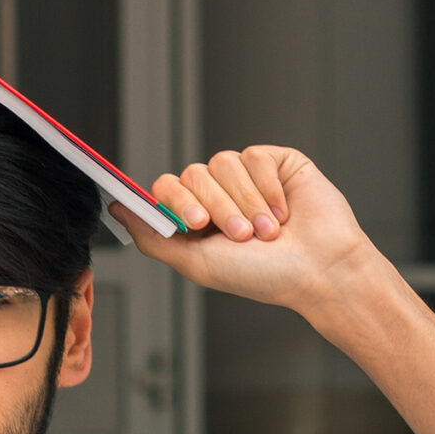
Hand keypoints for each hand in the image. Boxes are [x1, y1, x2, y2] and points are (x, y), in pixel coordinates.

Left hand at [110, 148, 386, 316]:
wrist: (318, 270)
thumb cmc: (263, 276)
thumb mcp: (197, 263)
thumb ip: (153, 238)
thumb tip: (116, 209)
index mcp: (198, 217)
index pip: (167, 188)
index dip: (177, 201)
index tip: (196, 224)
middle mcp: (220, 193)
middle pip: (194, 173)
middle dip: (218, 207)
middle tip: (242, 236)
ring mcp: (248, 175)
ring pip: (224, 163)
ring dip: (246, 203)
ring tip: (267, 231)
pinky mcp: (276, 161)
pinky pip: (256, 157)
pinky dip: (268, 189)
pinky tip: (284, 212)